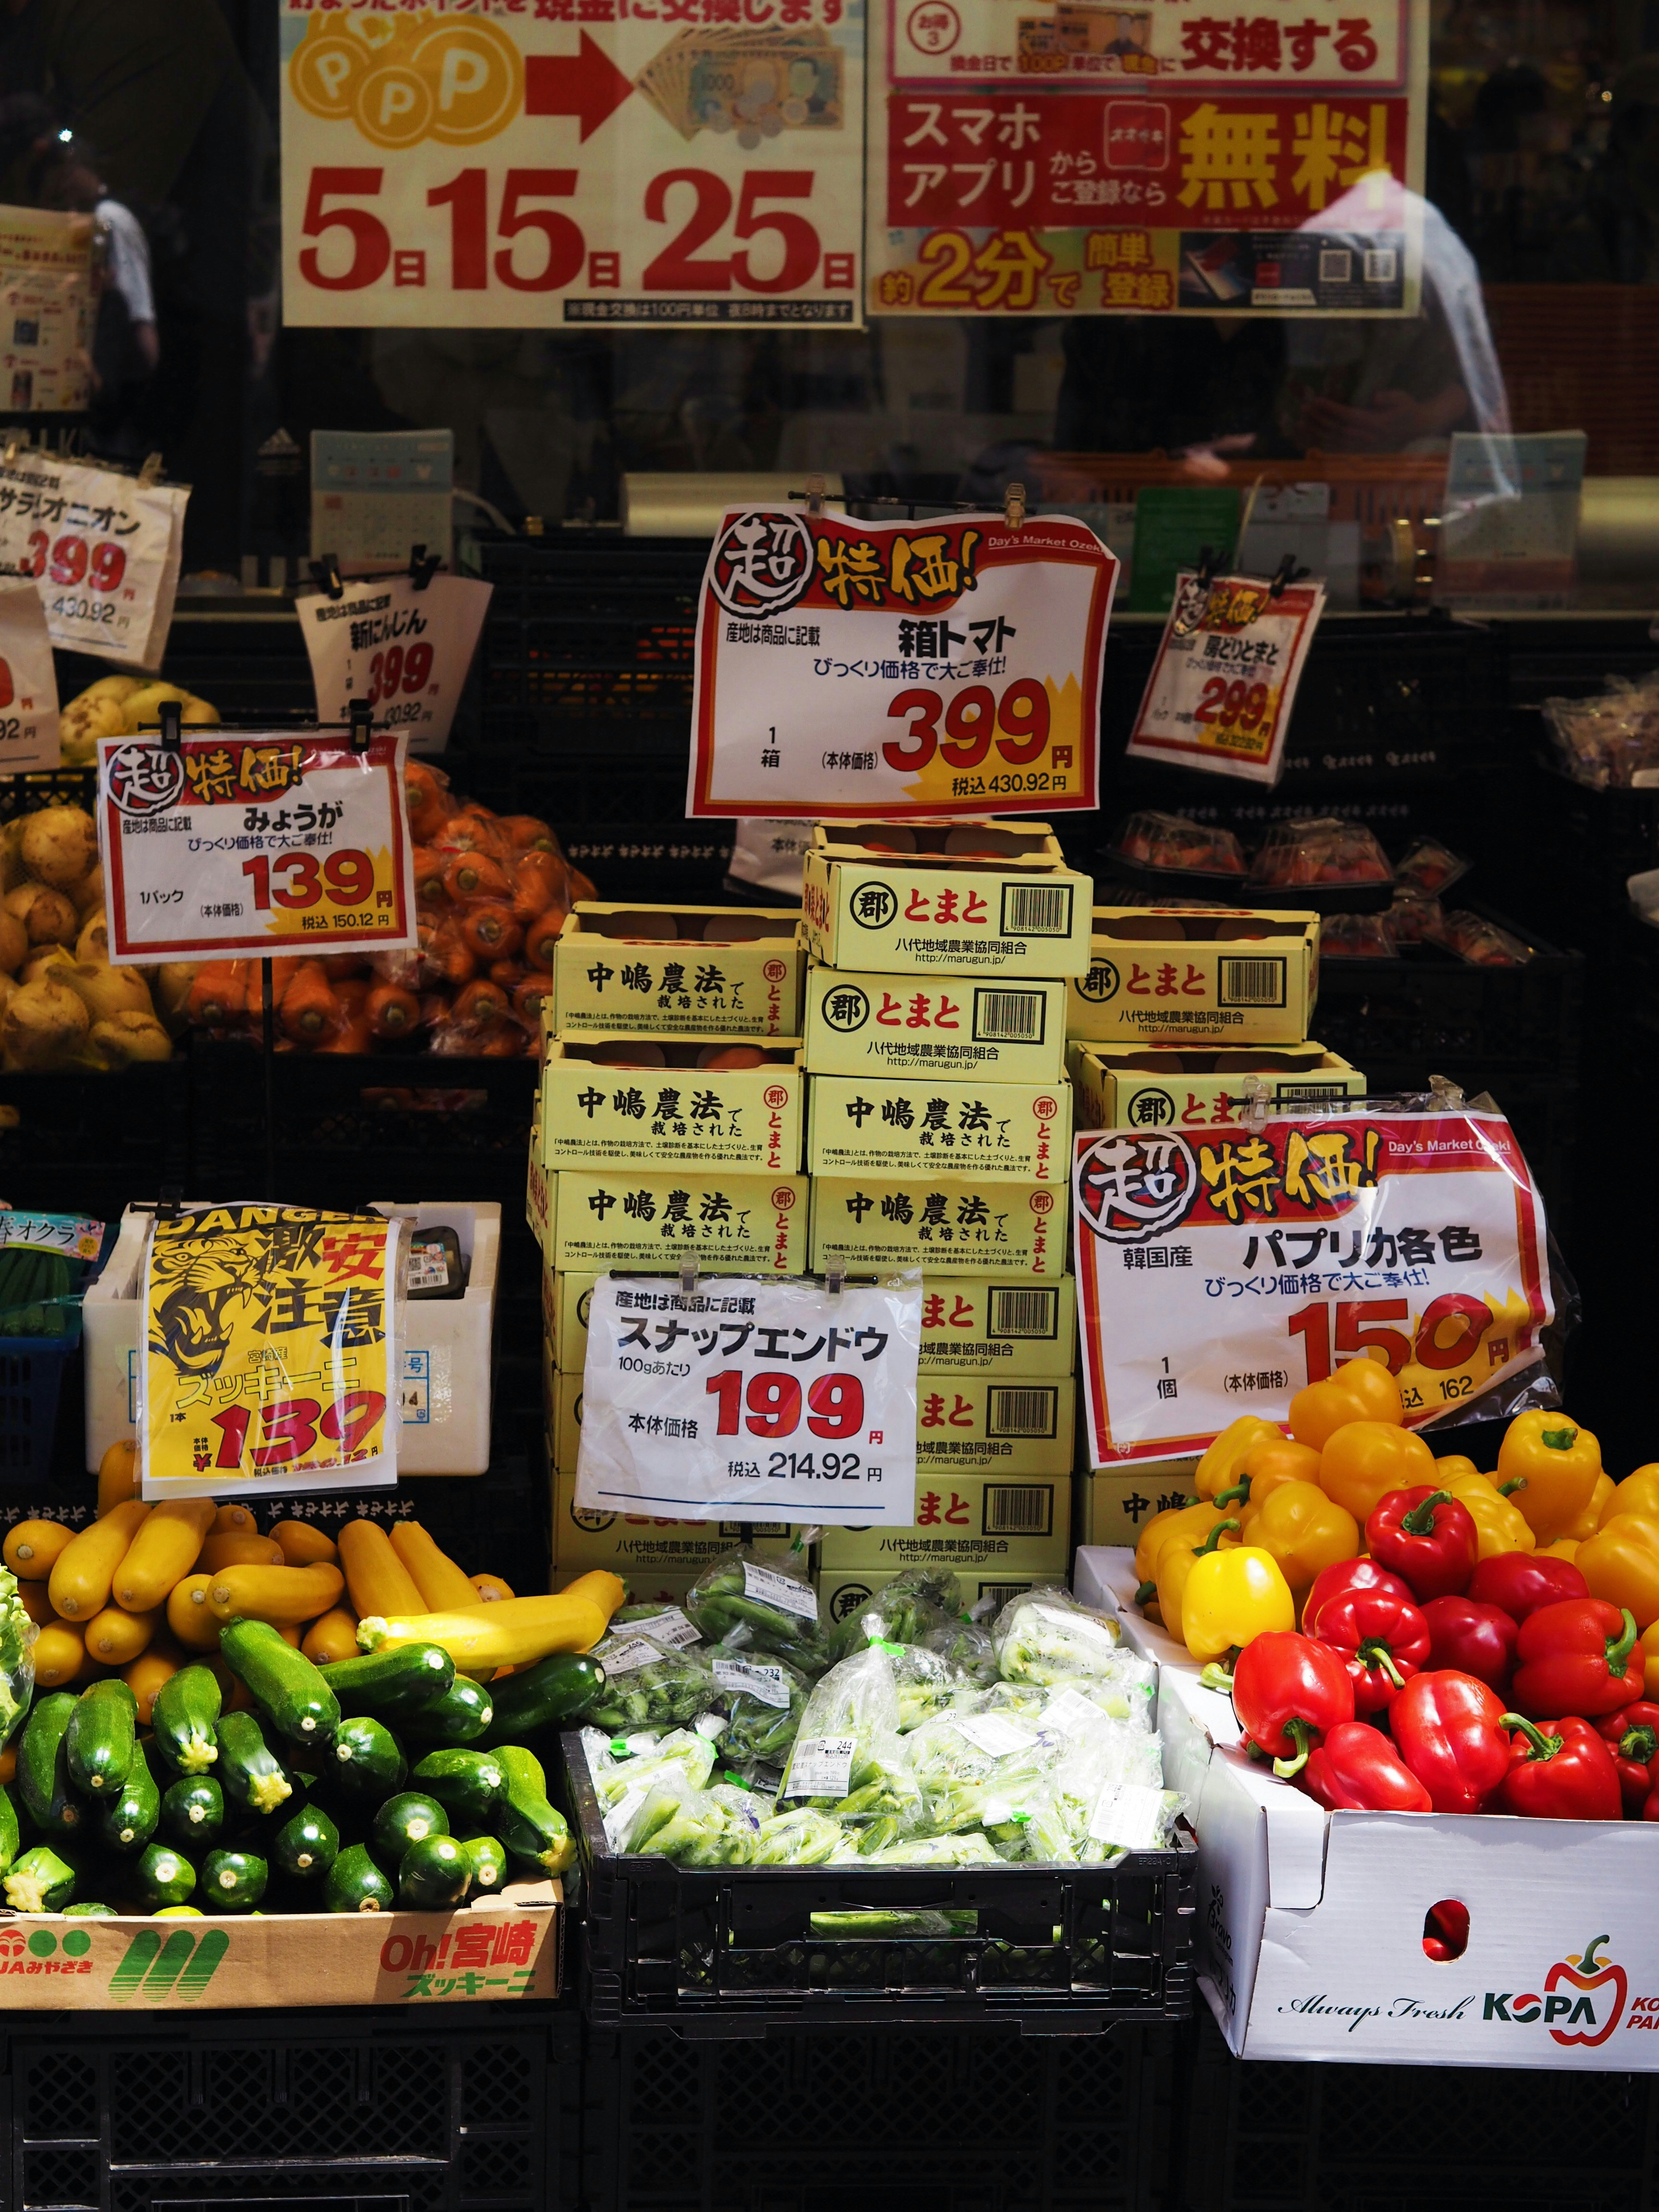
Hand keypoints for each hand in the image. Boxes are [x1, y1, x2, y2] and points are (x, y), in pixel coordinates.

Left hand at [1299, 387, 1426, 451]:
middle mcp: (1366, 437)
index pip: (1349, 416)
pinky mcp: (1357, 448)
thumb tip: (1375, 397)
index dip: (1331, 409)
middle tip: (1304, 408)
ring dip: (1316, 431)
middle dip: (1319, 419)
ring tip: (1301, 420)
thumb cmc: (1407, 409)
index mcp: (1376, 424)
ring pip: (1333, 440)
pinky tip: (1307, 436)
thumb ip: (1389, 398)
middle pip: (1337, 429)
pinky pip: (1335, 446)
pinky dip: (1320, 442)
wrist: (1414, 427)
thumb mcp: (1402, 398)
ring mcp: (1360, 445)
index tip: (1317, 400)